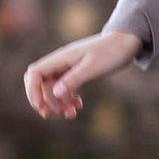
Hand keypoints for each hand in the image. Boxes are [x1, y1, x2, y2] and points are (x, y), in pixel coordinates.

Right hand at [23, 25, 140, 119]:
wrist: (126, 42)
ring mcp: (68, 67)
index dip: (33, 91)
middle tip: (54, 115)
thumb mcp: (93, 67)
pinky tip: (78, 106)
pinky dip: (68, 99)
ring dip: (59, 103)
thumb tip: (55, 93)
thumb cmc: (111, 52)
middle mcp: (61, 62)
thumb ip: (74, 79)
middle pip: (41, 84)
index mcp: (61, 58)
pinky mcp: (76, 72)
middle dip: (45, 101)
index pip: (35, 73)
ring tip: (72, 114)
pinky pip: (64, 88)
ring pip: (53, 88)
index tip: (41, 107)